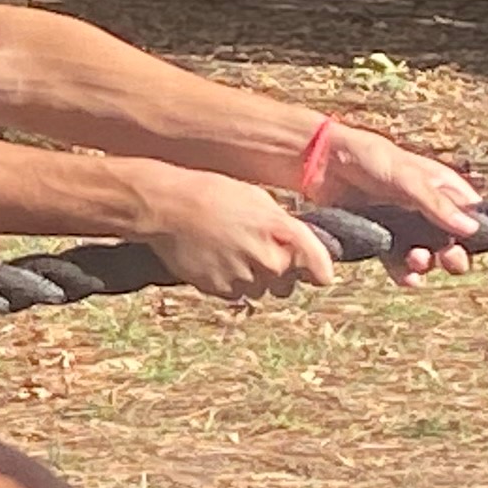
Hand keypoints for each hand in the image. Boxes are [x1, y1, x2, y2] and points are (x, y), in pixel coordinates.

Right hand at [124, 162, 338, 301]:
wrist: (167, 207)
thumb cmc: (211, 194)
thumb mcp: (257, 198)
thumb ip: (285, 225)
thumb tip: (300, 246)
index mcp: (283, 232)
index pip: (320, 270)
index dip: (319, 272)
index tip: (318, 276)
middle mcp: (269, 260)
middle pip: (288, 284)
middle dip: (278, 271)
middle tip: (256, 249)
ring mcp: (245, 279)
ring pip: (261, 290)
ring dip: (253, 277)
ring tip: (230, 250)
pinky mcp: (221, 290)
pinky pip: (237, 293)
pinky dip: (231, 281)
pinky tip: (216, 259)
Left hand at [309, 120, 487, 275]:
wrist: (322, 163)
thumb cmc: (371, 159)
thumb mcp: (407, 177)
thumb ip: (436, 205)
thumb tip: (471, 230)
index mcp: (446, 188)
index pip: (481, 218)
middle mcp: (430, 210)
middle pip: (457, 244)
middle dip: (457, 257)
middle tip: (450, 262)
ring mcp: (406, 226)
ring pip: (429, 256)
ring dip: (427, 264)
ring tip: (414, 261)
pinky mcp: (383, 239)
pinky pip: (401, 264)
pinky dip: (405, 273)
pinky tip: (405, 277)